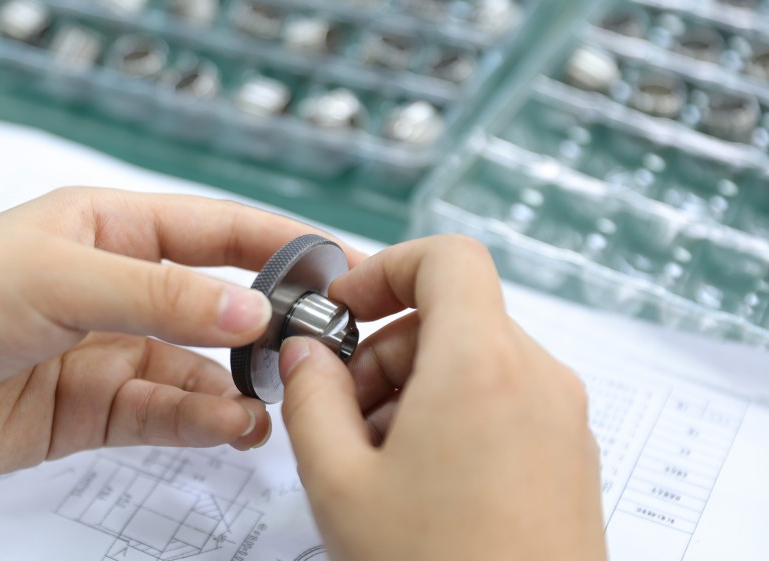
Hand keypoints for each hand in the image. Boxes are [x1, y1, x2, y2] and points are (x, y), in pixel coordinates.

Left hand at [0, 187, 358, 514]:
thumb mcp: (60, 278)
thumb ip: (160, 295)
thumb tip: (252, 305)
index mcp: (110, 228)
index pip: (214, 228)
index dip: (277, 243)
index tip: (337, 265)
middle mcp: (117, 287)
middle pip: (214, 301)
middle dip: (265, 323)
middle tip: (315, 350)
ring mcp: (108, 349)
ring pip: (196, 367)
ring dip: (235, 385)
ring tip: (269, 405)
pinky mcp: (95, 407)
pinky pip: (164, 411)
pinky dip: (199, 420)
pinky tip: (229, 428)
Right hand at [279, 236, 605, 560]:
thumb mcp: (338, 483)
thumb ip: (308, 397)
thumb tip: (305, 354)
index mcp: (482, 364)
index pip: (447, 257)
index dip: (385, 267)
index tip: (343, 309)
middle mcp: (536, 379)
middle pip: (451, 317)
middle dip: (383, 352)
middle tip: (339, 415)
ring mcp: (561, 420)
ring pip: (473, 362)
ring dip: (412, 391)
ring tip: (374, 465)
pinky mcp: (568, 457)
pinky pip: (502, 402)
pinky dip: (451, 418)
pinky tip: (418, 485)